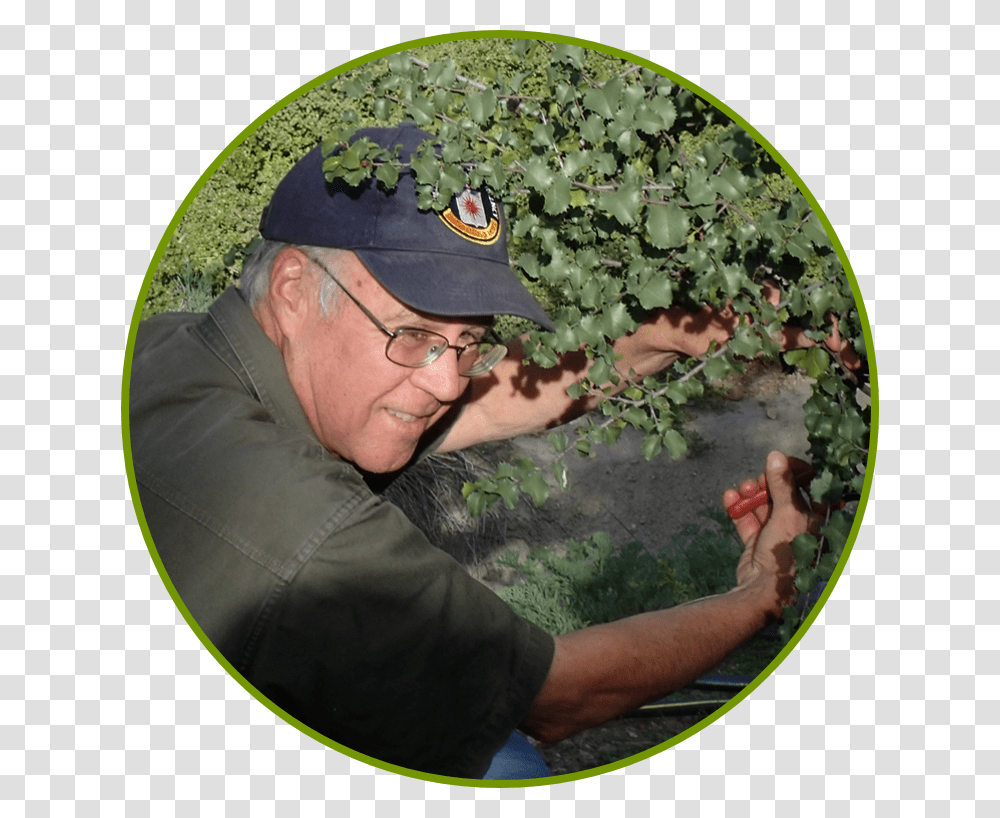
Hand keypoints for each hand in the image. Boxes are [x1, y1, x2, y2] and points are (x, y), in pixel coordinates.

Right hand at [723, 451, 809, 617]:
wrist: (763, 591)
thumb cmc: (787, 553)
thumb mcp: (787, 514)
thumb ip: (781, 484)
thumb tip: (775, 456)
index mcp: (815, 518)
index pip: (810, 485)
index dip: (794, 471)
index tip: (779, 462)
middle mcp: (798, 524)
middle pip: (782, 493)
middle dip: (766, 483)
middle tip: (757, 481)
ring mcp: (776, 534)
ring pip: (762, 505)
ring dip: (749, 495)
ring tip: (740, 489)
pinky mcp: (757, 543)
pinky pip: (747, 520)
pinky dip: (738, 508)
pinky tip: (729, 497)